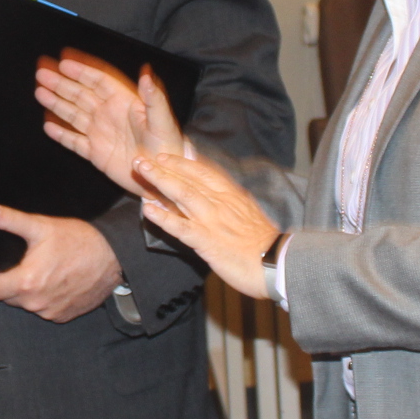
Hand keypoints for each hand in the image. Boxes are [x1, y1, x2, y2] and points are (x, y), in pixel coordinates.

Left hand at [0, 202, 123, 322]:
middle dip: (10, 282)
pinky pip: (45, 310)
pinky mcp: (64, 316)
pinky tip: (57, 281)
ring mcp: (51, 312)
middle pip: (6, 298)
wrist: (113, 256)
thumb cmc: (79, 240)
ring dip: (29, 291)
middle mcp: (36, 303)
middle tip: (26, 263)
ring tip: (44, 270)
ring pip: (26, 304)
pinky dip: (46, 298)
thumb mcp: (41, 226)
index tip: (1, 266)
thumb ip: (8, 219)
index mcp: (26, 282)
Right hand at [37, 59, 184, 192]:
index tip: (63, 63)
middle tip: (41, 73)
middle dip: (61, 84)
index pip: (98, 82)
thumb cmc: (168, 146)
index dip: (81, 71)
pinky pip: (74, 141)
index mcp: (123, 103)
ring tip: (39, 92)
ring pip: (74, 115)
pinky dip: (61, 134)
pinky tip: (48, 126)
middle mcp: (109, 115)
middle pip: (80, 94)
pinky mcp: (96, 154)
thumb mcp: (162, 120)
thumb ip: (153, 96)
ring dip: (57, 103)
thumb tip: (146, 73)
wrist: (163, 178)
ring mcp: (101, 134)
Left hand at [129, 150, 281, 296]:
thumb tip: (220, 196)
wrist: (278, 263)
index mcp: (232, 195)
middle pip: (187, 179)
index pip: (203, 172)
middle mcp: (220, 203)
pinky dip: (162, 217)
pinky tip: (147, 210)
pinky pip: (180, 227)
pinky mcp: (206, 241)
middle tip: (141, 159)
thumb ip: (232, 203)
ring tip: (141, 171)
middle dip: (163, 167)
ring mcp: (211, 221)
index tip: (164, 156)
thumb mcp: (250, 213)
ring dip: (159, 181)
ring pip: (181, 194)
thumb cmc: (266, 243)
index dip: (181, 163)